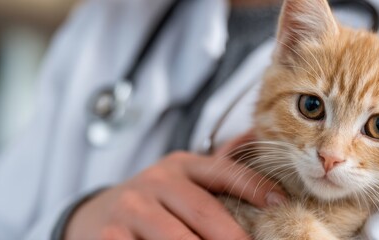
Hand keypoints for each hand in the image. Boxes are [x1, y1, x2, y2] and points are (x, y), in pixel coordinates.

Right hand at [65, 132, 286, 239]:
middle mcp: (157, 180)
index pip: (224, 171)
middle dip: (234, 236)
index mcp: (182, 166)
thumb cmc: (155, 202)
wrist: (97, 216)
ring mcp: (132, 207)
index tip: (280, 203)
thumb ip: (218, 171)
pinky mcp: (110, 233)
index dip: (254, 186)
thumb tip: (256, 137)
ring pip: (177, 237)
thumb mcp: (184, 181)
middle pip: (204, 210)